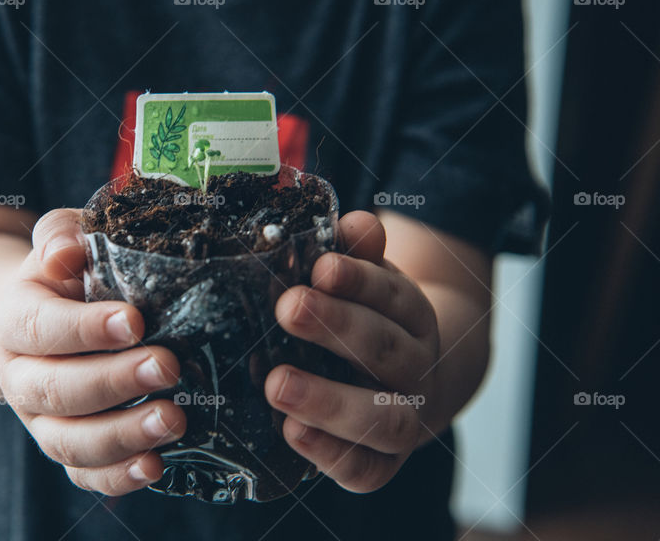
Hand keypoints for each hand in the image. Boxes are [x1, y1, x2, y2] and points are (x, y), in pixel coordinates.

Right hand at [0, 209, 186, 495]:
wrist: (49, 316)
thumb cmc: (67, 274)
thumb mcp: (61, 242)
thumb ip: (61, 235)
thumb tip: (67, 250)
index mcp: (14, 320)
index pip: (39, 328)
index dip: (83, 329)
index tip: (134, 322)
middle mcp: (20, 377)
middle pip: (56, 390)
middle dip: (113, 383)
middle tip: (168, 366)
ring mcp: (41, 420)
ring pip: (68, 442)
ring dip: (121, 435)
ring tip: (174, 420)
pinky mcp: (67, 449)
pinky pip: (84, 475)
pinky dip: (117, 477)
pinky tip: (155, 465)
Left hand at [265, 211, 440, 492]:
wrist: (419, 382)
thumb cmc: (373, 320)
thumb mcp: (370, 279)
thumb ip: (359, 253)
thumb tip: (356, 224)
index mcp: (412, 316)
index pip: (394, 297)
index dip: (361, 281)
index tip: (321, 267)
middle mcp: (415, 368)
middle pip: (386, 352)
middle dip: (338, 328)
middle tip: (288, 308)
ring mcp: (405, 419)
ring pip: (384, 419)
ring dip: (330, 402)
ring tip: (276, 384)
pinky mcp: (382, 462)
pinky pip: (366, 470)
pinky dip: (331, 456)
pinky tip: (291, 433)